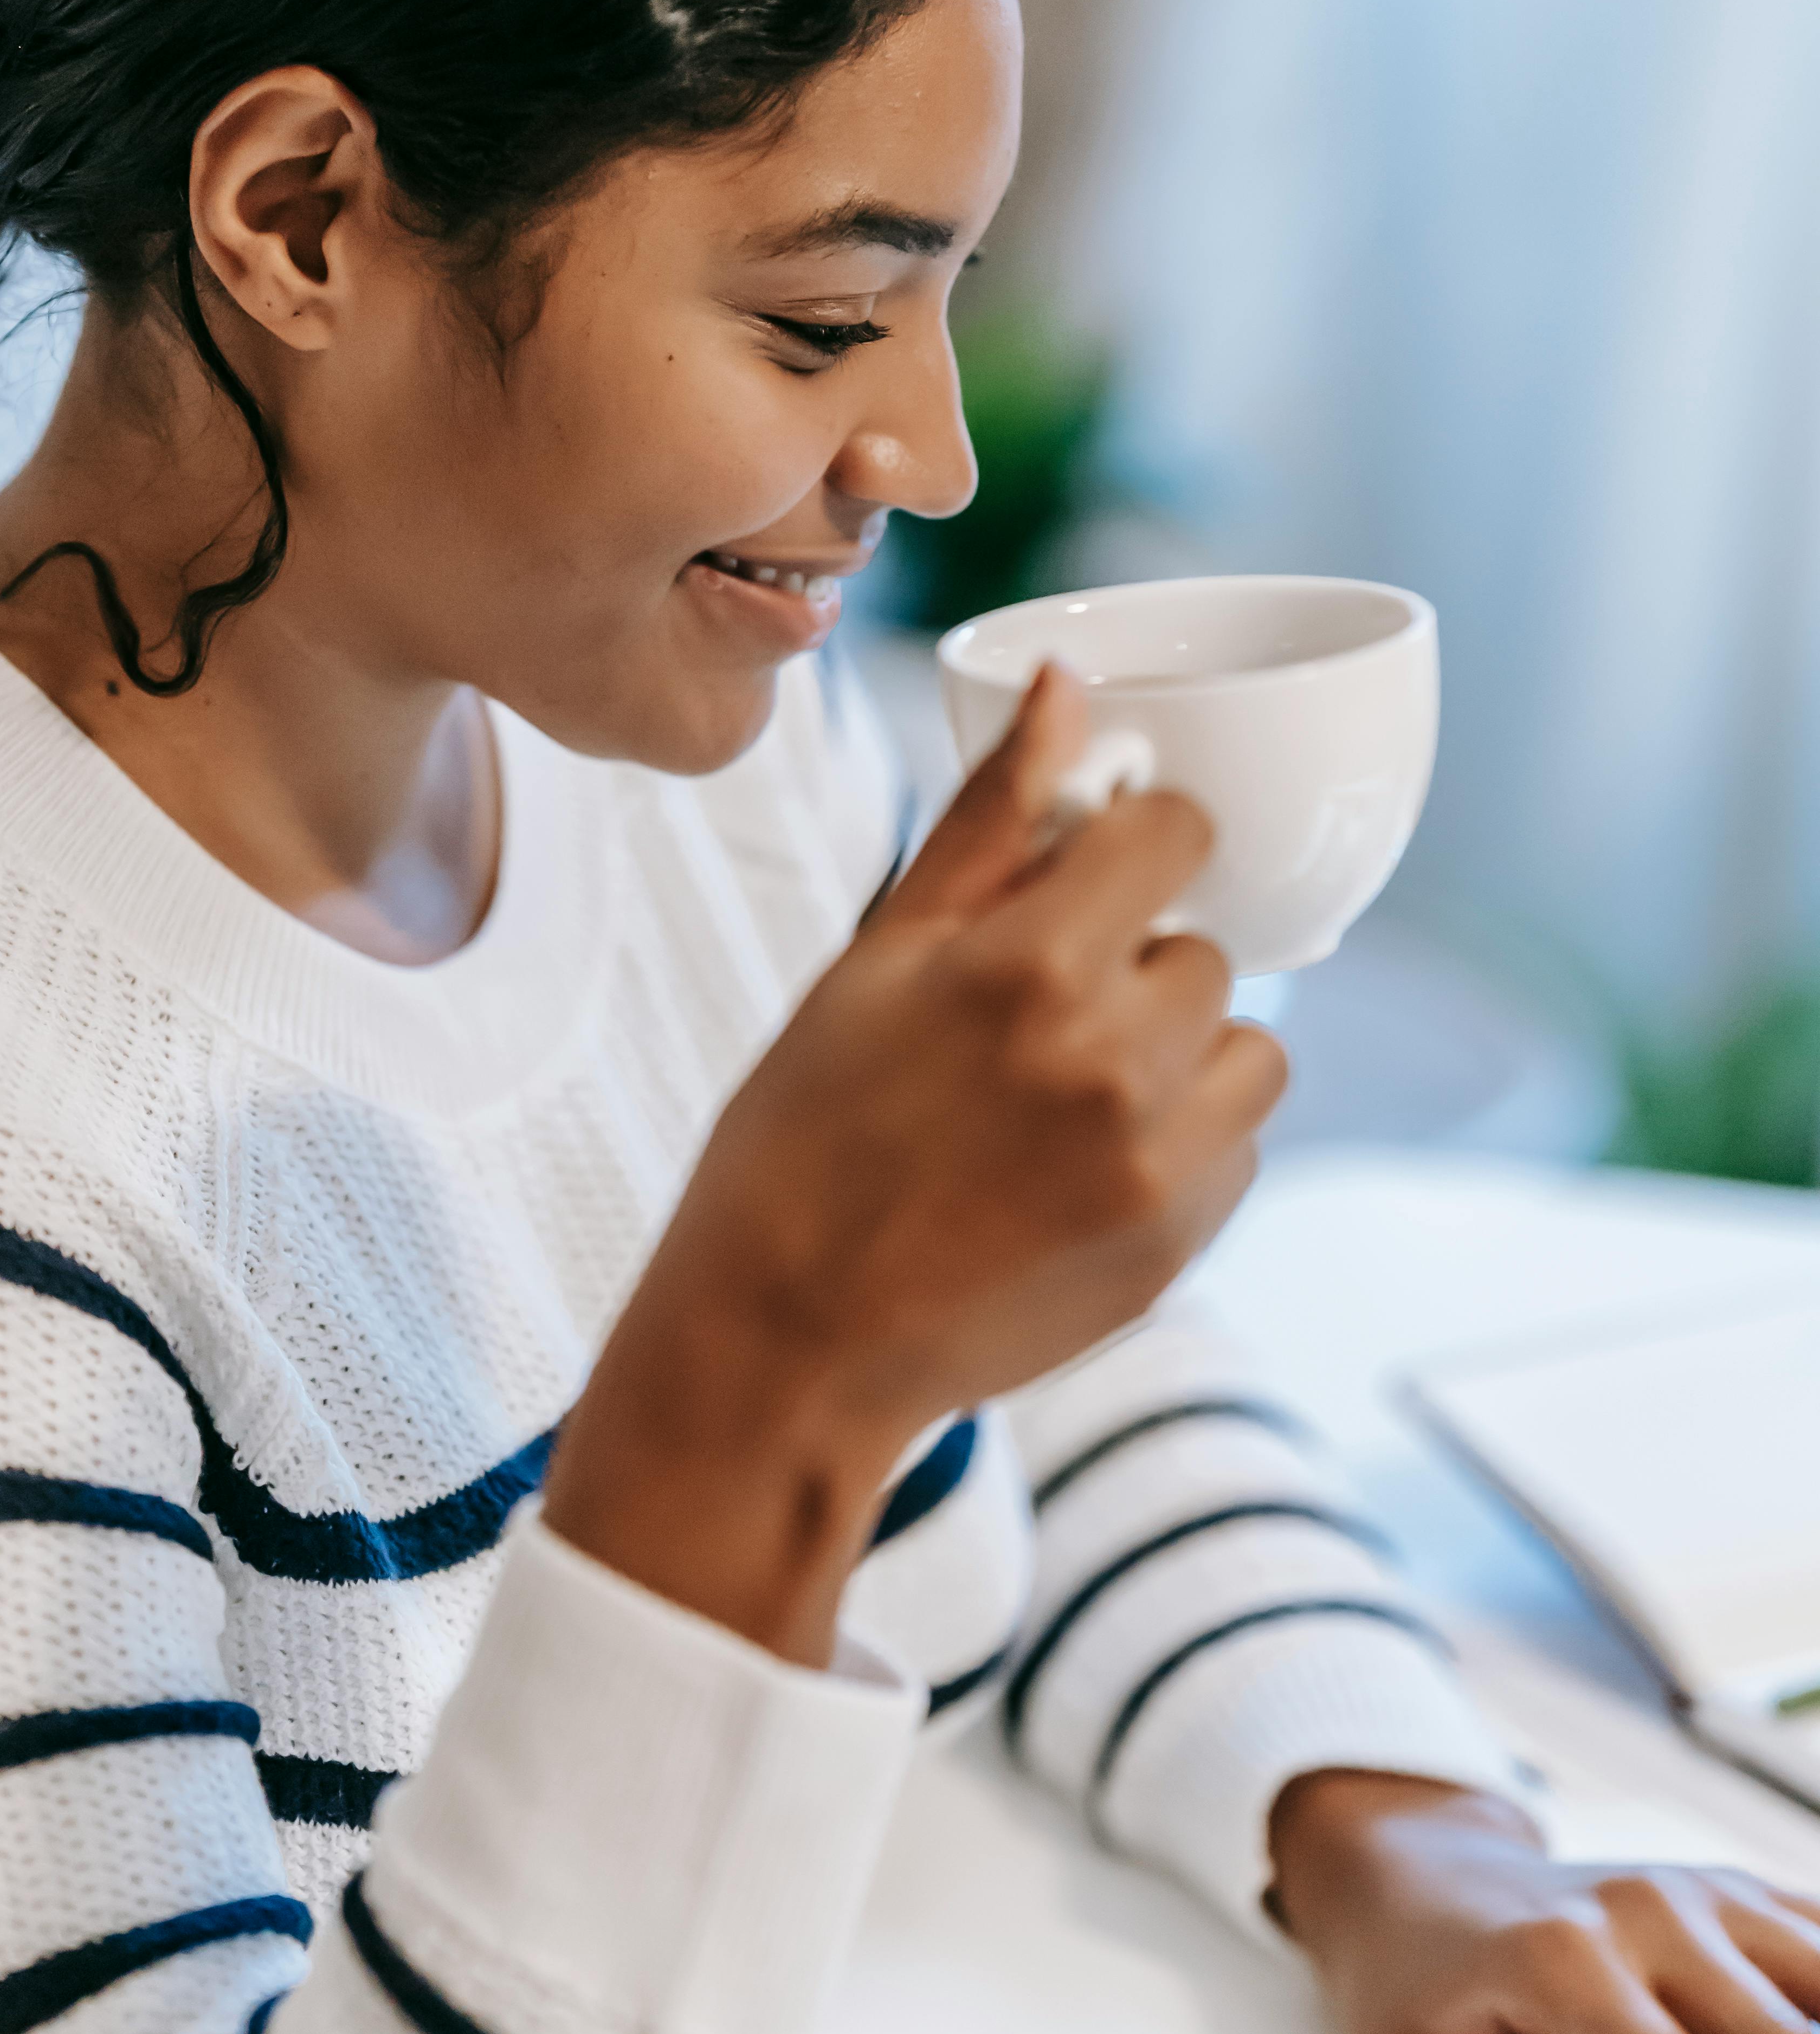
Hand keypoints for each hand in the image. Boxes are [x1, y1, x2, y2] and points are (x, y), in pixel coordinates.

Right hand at [545, 663, 1288, 1659]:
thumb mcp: (877, 958)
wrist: (787, 1346)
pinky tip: (1078, 1168)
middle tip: (1032, 1019)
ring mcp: (1156, 1162)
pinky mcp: (1179, 1243)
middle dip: (1134, 963)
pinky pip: (1240, 1143)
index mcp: (1027, 966)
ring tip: (1067, 1094)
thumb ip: (991, 820)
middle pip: (1202, 947)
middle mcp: (1110, 1060)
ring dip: (1178, 1052)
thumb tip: (1067, 687)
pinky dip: (1182, 1141)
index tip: (1087, 878)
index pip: (1171, 834)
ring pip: (1245, 1046)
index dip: (1128, 846)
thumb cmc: (805, 1139)